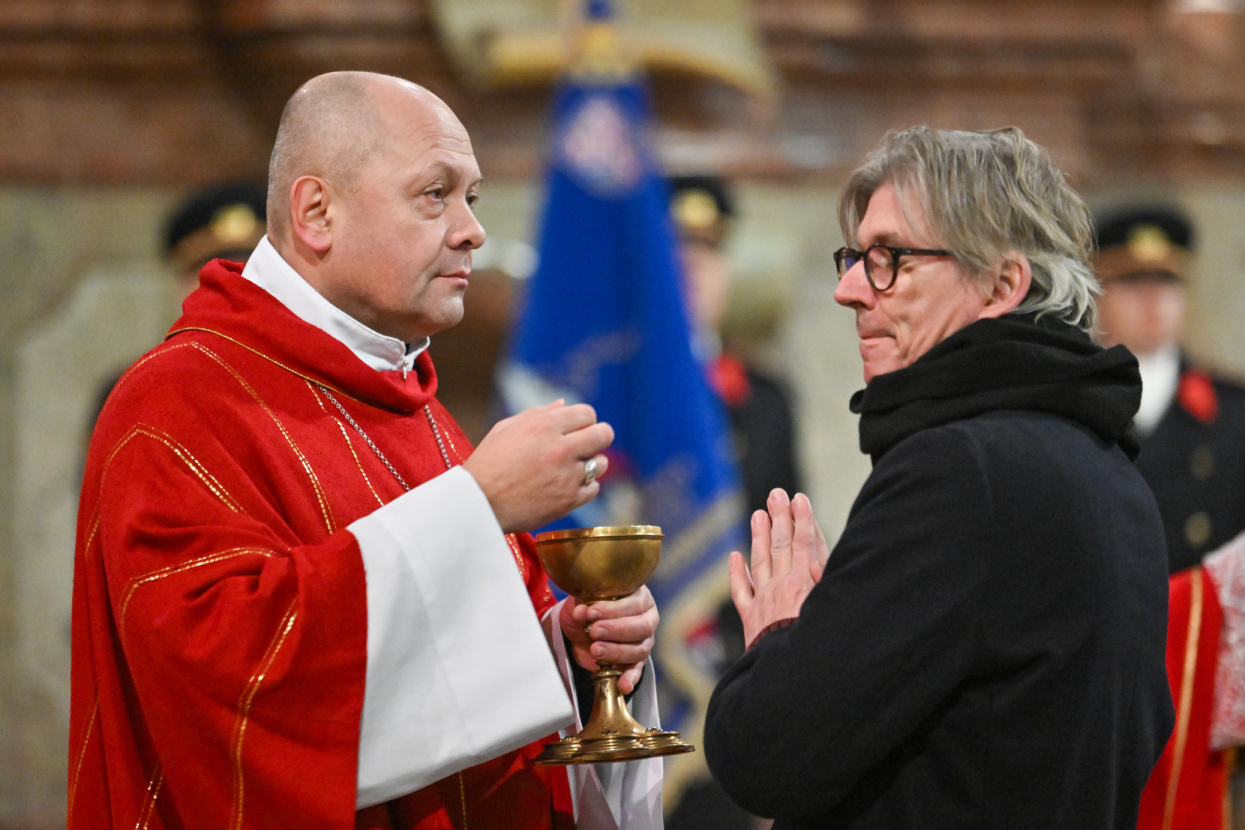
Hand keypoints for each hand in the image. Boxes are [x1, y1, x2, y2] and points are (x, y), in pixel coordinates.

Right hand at [462, 400, 613, 532]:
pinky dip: (584, 488)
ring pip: (602, 463)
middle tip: (586, 446)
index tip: (576, 430)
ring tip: (572, 469)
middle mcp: (561, 448)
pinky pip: (593, 489)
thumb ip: (538, 414)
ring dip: (591, 464)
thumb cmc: (488, 462)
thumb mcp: (506, 429)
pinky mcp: (569, 500)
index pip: (588, 413)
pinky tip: (566, 486)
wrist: (478, 503)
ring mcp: (567, 475)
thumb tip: (563, 404)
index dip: (583, 421)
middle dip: (598, 437)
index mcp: (545, 425)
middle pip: (604, 434)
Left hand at [558, 586, 656, 693]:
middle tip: (594, 631)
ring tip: (595, 650)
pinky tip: (623, 685)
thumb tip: (582, 612)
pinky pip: (637, 670)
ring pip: (639, 650)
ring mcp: (645, 641)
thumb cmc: (587, 608)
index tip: (591, 612)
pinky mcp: (637, 661)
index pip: (634, 603)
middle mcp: (648, 618)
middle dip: (616, 630)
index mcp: (639, 597)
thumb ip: (583, 605)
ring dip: (616, 651)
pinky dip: (630, 678)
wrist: (581, 628)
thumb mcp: (582, 602)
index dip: (613, 609)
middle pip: (642, 627)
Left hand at [729, 489, 828, 648]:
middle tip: (776, 494)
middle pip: (782, 545)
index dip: (803, 520)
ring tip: (759, 513)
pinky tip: (735, 556)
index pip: (806, 544)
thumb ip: (825, 585)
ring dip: (760, 536)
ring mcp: (765, 602)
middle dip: (780, 518)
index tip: (799, 500)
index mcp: (806, 585)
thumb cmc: (817, 648)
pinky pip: (742, 591)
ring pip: (761, 561)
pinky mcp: (752, 619)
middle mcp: (784, 588)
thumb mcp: (831, 613)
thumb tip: (817, 562)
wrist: (787, 678)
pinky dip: (737, 572)